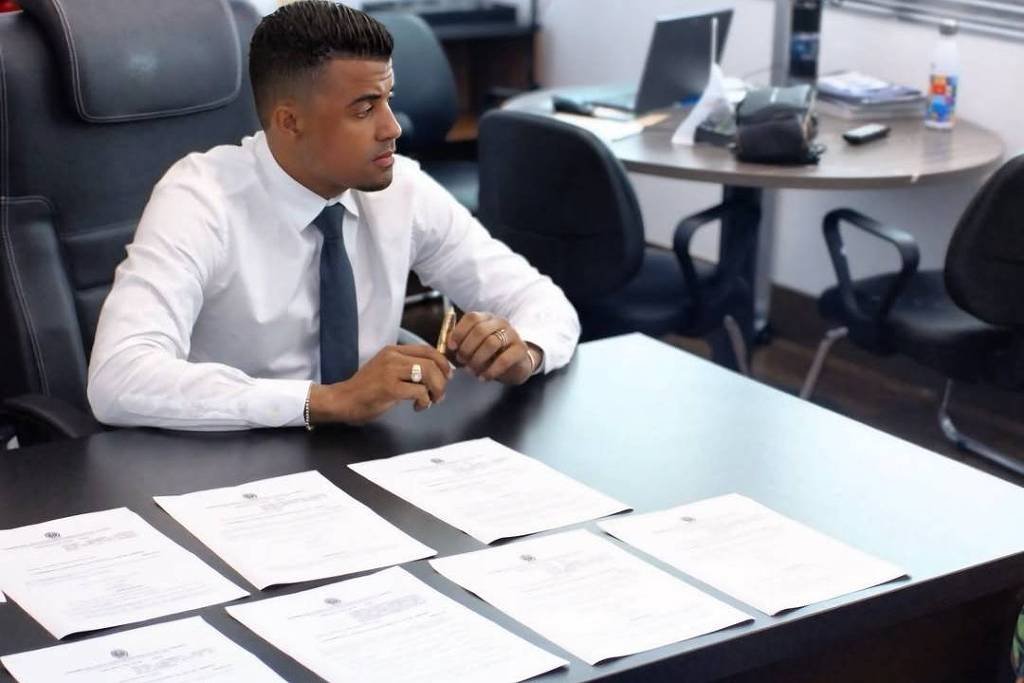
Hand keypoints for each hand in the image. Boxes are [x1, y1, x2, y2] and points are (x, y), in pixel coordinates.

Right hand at [308, 344, 451, 424]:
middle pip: (431, 361)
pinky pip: (419, 391)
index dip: (443, 362)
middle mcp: (393, 356)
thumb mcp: (387, 370)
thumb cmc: (366, 389)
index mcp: (393, 350)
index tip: (447, 376)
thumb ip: (408, 369)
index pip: (427, 349)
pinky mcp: (390, 388)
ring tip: (431, 401)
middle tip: (440, 394)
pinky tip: (418, 407)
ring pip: (428, 373)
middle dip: (442, 380)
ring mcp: (390, 371)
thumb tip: (437, 374)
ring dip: (436, 390)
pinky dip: (425, 401)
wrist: (343, 400)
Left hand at [446, 312, 536, 384]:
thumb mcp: (472, 348)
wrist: (514, 366)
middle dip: (467, 348)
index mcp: (486, 318)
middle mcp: (500, 323)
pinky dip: (490, 370)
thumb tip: (446, 347)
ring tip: (471, 371)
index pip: (472, 317)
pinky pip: (504, 359)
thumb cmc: (489, 356)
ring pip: (491, 343)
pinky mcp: (520, 350)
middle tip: (462, 361)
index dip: (459, 332)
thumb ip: (458, 346)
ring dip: (477, 360)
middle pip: (480, 330)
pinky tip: (483, 378)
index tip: (451, 347)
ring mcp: (512, 335)